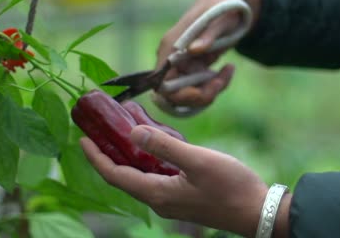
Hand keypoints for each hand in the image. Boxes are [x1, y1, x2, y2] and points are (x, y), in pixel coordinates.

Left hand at [80, 125, 290, 236]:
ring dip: (129, 154)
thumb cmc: (231, 186)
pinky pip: (155, 176)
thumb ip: (164, 146)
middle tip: (101, 130)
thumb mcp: (198, 161)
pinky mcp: (182, 196)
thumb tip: (131, 132)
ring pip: (140, 175)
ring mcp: (171, 200)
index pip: (116, 175)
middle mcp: (159, 199)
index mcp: (158, 192)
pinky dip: (148, 159)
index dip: (96, 157)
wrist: (257, 211)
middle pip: (124, 175)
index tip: (82, 139)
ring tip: (124, 131)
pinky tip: (154, 144)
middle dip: (109, 153)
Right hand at [155, 0, 261, 107]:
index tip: (208, 88)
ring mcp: (181, 66)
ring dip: (211, 90)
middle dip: (202, 94)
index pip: (163, 85)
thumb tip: (194, 50)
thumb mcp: (220, 19)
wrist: (229, 5)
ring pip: (190, 94)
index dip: (183, 94)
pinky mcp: (192, 69)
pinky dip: (214, 86)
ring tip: (229, 70)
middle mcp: (171, 59)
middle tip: (222, 80)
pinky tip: (227, 70)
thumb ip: (207, 35)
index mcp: (170, 47)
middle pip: (176, 95)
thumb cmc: (224, 8)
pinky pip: (199, 88)